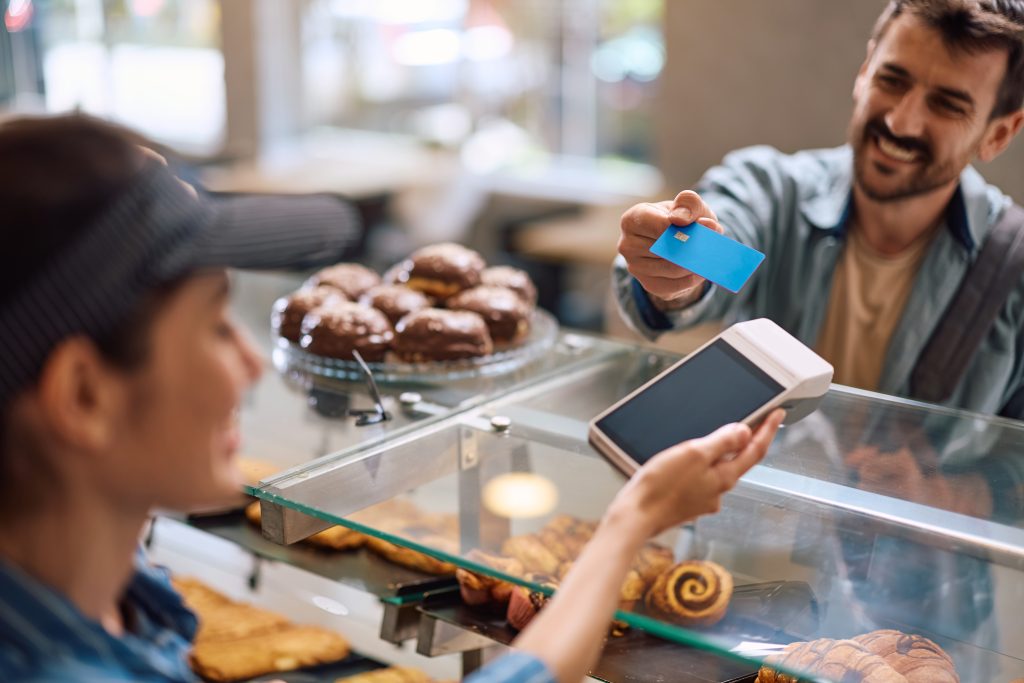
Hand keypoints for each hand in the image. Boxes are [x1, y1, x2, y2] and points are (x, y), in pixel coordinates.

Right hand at [605, 410, 784, 538]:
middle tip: (751, 420)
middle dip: (744, 441)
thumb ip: (721, 442)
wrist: (635, 517)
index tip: (777, 413)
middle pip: (738, 461)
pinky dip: (698, 466)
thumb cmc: (660, 487)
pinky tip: (683, 462)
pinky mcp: (686, 503)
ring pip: (717, 470)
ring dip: (718, 453)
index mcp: (723, 478)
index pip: (754, 451)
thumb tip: (744, 432)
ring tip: (711, 438)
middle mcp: (717, 492)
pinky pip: (699, 479)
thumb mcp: (693, 454)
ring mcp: (702, 499)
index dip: (767, 430)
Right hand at [618, 190, 724, 303]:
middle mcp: (627, 244)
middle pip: (666, 249)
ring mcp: (635, 267)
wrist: (678, 242)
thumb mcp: (689, 205)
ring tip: (706, 256)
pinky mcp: (647, 284)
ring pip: (671, 269)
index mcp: (632, 219)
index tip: (698, 226)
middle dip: (691, 247)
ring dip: (693, 264)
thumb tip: (686, 220)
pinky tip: (699, 271)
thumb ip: (689, 203)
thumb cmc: (681, 219)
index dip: (681, 228)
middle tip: (708, 244)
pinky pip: (673, 287)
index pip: (658, 226)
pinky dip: (691, 280)